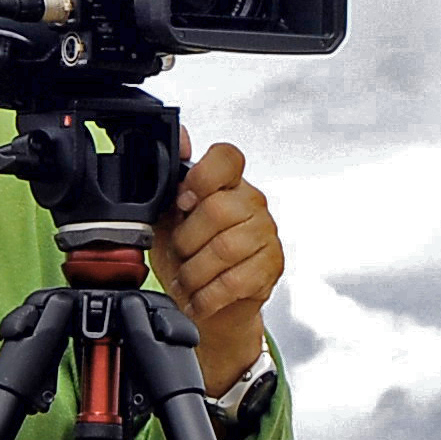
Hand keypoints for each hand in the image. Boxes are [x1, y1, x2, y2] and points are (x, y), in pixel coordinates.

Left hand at [156, 137, 281, 395]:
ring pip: (226, 248)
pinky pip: (236, 280)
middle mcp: (251, 202)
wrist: (208, 304)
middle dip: (187, 240)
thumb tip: (178, 135)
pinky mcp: (272, 266)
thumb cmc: (189, 256)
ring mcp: (266, 234)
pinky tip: (200, 297)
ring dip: (195, 272)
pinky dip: (209, 294)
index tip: (182, 200)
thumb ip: (169, 180)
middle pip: (218, 210)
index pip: (227, 158)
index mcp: (226, 183)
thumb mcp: (167, 218)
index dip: (203, 177)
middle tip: (180, 254)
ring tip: (187, 280)